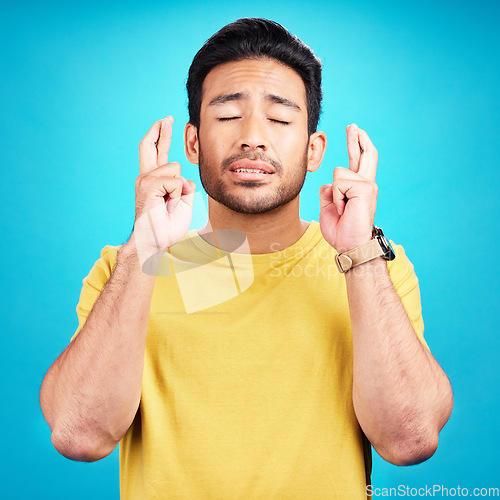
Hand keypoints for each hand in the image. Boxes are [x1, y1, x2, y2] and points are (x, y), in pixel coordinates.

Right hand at [131, 116, 195, 259]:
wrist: (154, 242)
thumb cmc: (167, 227)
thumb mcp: (183, 202)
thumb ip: (184, 186)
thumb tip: (183, 177)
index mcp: (154, 180)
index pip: (156, 153)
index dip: (161, 136)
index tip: (164, 122)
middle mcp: (146, 177)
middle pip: (150, 146)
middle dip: (160, 130)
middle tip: (168, 117)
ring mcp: (144, 180)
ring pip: (175, 169)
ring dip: (179, 190)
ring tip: (169, 205)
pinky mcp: (147, 185)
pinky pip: (175, 181)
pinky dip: (177, 194)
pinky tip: (167, 205)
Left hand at [319, 124, 377, 252]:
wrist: (349, 245)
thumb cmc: (340, 230)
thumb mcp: (329, 207)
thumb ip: (329, 192)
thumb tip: (328, 183)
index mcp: (358, 188)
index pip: (358, 161)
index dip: (356, 145)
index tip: (354, 132)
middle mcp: (366, 184)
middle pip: (365, 154)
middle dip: (356, 138)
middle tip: (352, 125)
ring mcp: (368, 185)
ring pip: (339, 173)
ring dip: (334, 194)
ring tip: (342, 209)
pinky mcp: (365, 188)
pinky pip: (339, 183)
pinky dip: (337, 197)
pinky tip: (344, 208)